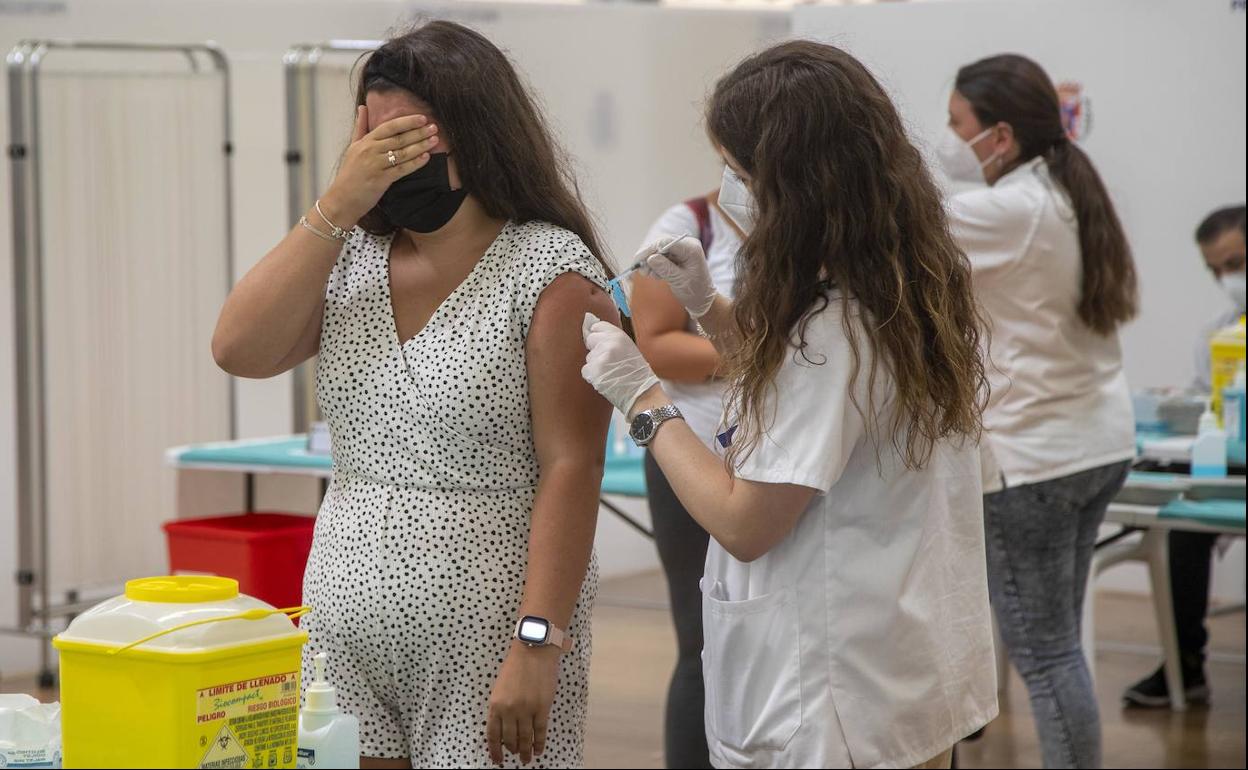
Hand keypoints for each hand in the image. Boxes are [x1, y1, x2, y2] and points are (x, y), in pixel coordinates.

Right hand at [319, 106, 440, 226]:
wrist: (342, 199)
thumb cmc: (349, 174)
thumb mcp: (353, 146)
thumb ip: (360, 127)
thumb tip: (363, 107)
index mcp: (365, 141)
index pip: (389, 126)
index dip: (406, 121)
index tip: (422, 118)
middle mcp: (371, 150)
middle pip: (399, 138)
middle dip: (418, 132)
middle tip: (434, 127)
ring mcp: (376, 165)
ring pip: (402, 152)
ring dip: (420, 145)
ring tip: (435, 140)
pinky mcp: (381, 180)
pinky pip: (401, 169)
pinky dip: (414, 163)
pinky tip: (426, 157)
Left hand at [486, 642, 560, 765]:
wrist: (534, 650)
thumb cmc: (515, 666)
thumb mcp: (500, 687)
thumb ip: (500, 706)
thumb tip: (503, 727)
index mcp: (495, 704)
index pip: (493, 734)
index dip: (495, 750)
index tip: (498, 760)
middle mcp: (509, 710)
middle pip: (509, 739)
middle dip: (512, 750)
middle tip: (515, 756)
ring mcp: (526, 710)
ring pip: (525, 738)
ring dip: (525, 751)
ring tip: (526, 758)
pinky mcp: (542, 708)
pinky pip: (540, 731)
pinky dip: (539, 743)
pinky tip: (539, 750)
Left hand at [581, 314, 659, 417]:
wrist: (642, 392)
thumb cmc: (636, 372)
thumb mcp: (628, 347)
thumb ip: (611, 338)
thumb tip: (589, 328)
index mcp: (619, 335)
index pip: (597, 327)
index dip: (599, 337)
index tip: (604, 345)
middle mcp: (609, 343)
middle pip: (590, 340)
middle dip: (596, 350)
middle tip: (610, 361)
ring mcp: (601, 356)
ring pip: (588, 357)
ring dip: (595, 365)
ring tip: (610, 372)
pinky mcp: (594, 371)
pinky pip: (585, 370)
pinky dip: (592, 376)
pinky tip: (605, 379)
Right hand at [634, 234, 717, 317]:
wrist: (703, 299)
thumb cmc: (695, 291)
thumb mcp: (680, 281)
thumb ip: (665, 269)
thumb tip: (650, 258)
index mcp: (691, 248)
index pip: (666, 242)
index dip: (649, 250)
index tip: (637, 260)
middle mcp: (687, 245)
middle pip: (661, 245)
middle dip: (649, 257)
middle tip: (641, 271)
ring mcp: (682, 249)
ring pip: (659, 251)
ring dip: (651, 262)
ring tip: (648, 275)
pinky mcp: (677, 255)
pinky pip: (662, 256)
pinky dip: (655, 265)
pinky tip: (655, 275)